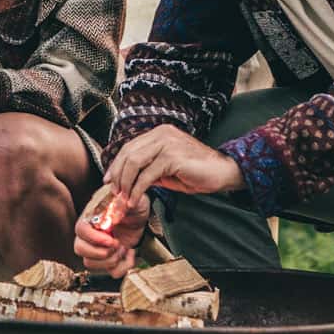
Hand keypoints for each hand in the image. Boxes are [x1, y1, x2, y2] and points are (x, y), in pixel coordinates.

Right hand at [75, 183, 149, 274]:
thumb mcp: (130, 201)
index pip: (80, 230)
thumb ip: (121, 204)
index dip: (93, 238)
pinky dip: (123, 266)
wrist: (141, 214)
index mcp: (91, 217)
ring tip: (123, 247)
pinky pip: (111, 272)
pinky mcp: (110, 259)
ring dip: (111, 260)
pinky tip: (129, 253)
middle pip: (80, 249)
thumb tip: (113, 215)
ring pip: (91, 264)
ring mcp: (98, 249)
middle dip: (100, 252)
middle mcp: (90, 235)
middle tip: (117, 244)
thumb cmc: (133, 204)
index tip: (111, 239)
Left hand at [104, 124, 242, 200]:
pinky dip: (138, 190)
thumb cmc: (197, 172)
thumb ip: (149, 170)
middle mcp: (162, 134)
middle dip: (118, 175)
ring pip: (134, 162)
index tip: (109, 181)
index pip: (130, 147)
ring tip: (125, 199)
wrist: (224, 172)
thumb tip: (127, 181)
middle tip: (115, 193)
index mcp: (160, 133)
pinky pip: (147, 175)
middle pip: (128, 153)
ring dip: (126, 184)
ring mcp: (167, 143)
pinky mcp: (172, 157)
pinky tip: (136, 200)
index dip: (116, 164)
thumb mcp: (167, 170)